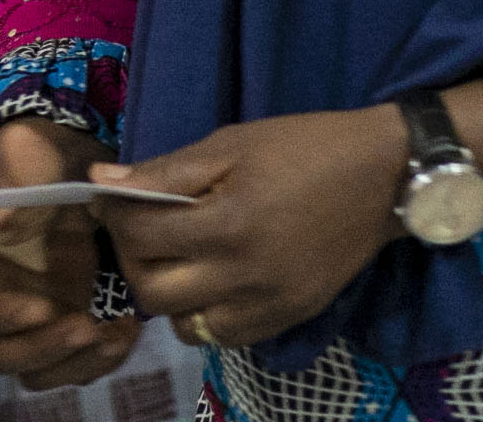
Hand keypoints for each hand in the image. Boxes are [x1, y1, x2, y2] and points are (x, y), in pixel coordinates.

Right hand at [0, 119, 146, 386]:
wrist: (65, 168)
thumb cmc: (37, 156)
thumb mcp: (26, 149)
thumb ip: (19, 170)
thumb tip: (9, 220)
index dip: (1, 314)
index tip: (44, 308)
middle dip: (42, 349)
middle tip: (86, 327)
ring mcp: (26, 319)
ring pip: (36, 371)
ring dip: (73, 364)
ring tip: (113, 335)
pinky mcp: (60, 326)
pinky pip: (73, 365)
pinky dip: (101, 361)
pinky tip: (127, 329)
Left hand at [95, 106, 410, 348]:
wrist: (383, 177)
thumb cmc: (302, 148)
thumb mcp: (230, 145)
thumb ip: (164, 172)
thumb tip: (100, 182)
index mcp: (227, 224)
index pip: (140, 236)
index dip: (114, 215)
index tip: (110, 197)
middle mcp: (245, 276)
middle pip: (152, 291)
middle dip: (133, 258)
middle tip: (141, 229)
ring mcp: (268, 305)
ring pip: (183, 325)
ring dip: (166, 293)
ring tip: (176, 256)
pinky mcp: (288, 319)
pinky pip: (224, 337)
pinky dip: (203, 314)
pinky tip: (209, 280)